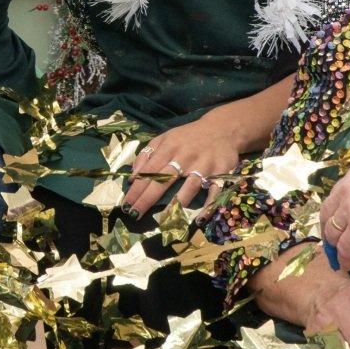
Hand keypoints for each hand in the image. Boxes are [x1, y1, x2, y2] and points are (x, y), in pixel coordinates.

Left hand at [122, 108, 248, 215]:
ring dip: (177, 204)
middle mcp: (185, 157)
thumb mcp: (165, 138)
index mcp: (169, 148)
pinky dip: (209, 205)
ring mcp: (204, 165)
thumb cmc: (188, 137)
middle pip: (164, 180)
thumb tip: (133, 177)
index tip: (126, 205)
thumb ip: (147, 154)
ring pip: (189, 186)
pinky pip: (215, 190)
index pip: (149, 171)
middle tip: (135, 214)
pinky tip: (199, 219)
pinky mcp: (221, 172)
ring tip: (164, 220)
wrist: (223, 128)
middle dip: (148, 199)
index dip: (136, 189)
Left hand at [320, 162, 349, 274]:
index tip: (335, 223)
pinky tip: (347, 264)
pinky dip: (344, 258)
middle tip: (331, 242)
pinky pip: (344, 248)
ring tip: (338, 257)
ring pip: (333, 233)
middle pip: (328, 215)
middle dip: (328, 231)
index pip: (334, 198)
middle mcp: (347, 191)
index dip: (332, 214)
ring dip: (334, 247)